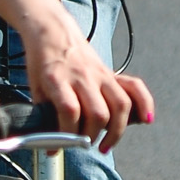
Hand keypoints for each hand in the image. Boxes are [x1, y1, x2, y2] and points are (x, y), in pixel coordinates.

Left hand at [21, 15, 153, 153]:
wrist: (53, 31)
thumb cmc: (43, 61)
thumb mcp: (34, 87)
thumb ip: (42, 113)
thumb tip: (49, 142)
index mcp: (58, 79)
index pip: (70, 111)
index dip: (66, 134)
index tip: (59, 148)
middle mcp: (83, 77)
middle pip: (98, 113)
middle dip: (92, 137)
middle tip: (82, 145)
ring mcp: (101, 74)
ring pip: (120, 106)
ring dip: (116, 131)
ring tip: (106, 144)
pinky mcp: (112, 74)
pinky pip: (135, 88)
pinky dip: (145, 104)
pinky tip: (144, 120)